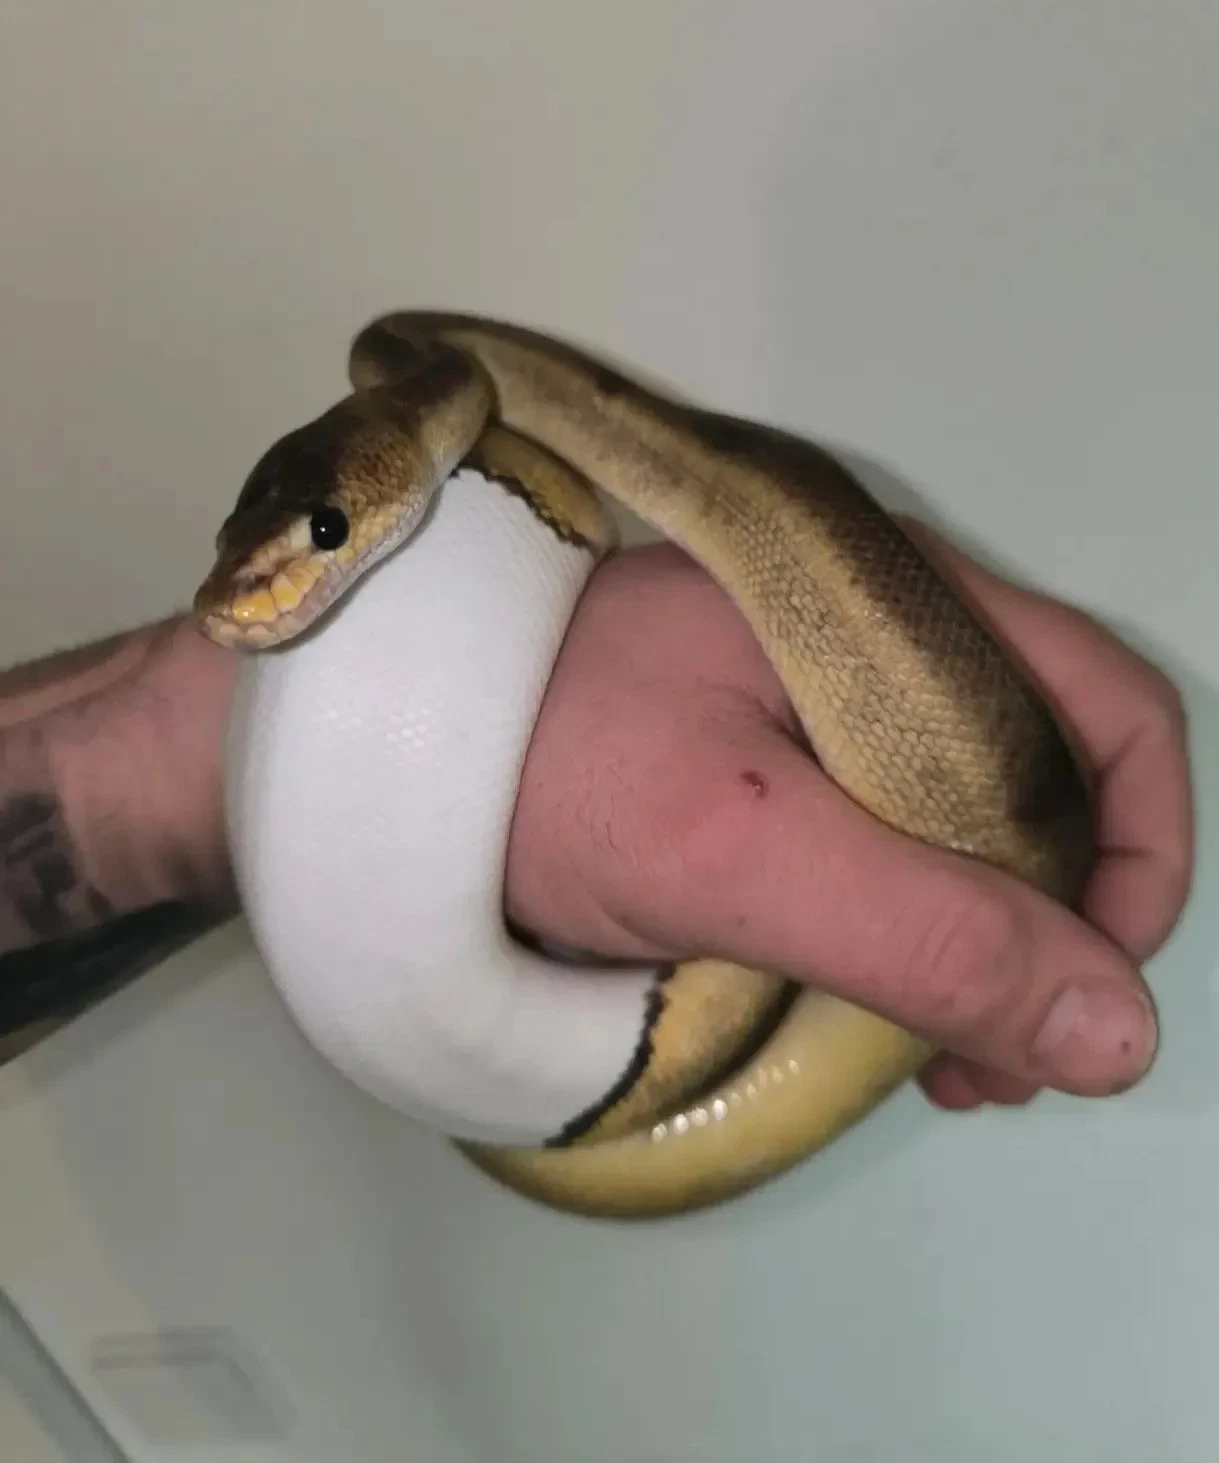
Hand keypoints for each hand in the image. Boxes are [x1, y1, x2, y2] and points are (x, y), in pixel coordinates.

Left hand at [506, 530, 1192, 1107]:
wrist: (374, 761)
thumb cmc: (542, 767)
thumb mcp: (735, 852)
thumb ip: (922, 933)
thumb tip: (1115, 1029)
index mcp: (902, 614)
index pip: (1107, 709)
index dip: (1142, 849)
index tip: (1090, 985)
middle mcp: (885, 652)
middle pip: (1047, 789)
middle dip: (1049, 933)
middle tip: (989, 1064)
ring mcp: (822, 718)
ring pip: (962, 840)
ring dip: (972, 958)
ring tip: (933, 1068)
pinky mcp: (767, 777)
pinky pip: (878, 862)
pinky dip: (894, 948)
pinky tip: (859, 1021)